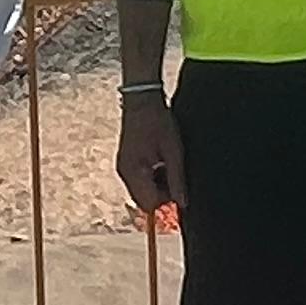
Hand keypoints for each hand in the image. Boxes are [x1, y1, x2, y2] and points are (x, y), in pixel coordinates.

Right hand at [115, 88, 183, 223]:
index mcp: (135, 172)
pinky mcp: (125, 162)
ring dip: (156, 186)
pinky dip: (150, 178)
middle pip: (144, 201)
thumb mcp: (173, 151)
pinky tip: (159, 162)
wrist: (142, 101)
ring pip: (141, 191)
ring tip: (166, 165)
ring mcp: (123, 168)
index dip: (166, 202)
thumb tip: (182, 203)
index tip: (178, 190)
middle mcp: (125, 173)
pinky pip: (138, 180)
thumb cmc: (158, 122)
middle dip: (161, 195)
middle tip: (174, 175)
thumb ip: (176, 179)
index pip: (150, 204)